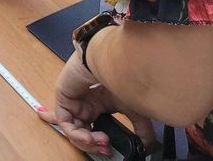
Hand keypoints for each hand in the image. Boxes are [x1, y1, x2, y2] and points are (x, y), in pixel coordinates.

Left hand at [42, 53, 156, 157]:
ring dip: (86, 142)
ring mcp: (73, 101)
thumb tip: (148, 144)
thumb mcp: (133, 107)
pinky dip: (77, 135)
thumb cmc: (120, 76)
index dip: (96, 142)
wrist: (111, 61)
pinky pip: (65, 123)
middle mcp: (83, 104)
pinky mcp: (63, 98)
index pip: (90, 126)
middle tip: (105, 150)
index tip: (107, 151)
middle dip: (92, 146)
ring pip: (72, 130)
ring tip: (101, 143)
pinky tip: (89, 138)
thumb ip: (139, 127)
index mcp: (97, 105)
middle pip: (81, 132)